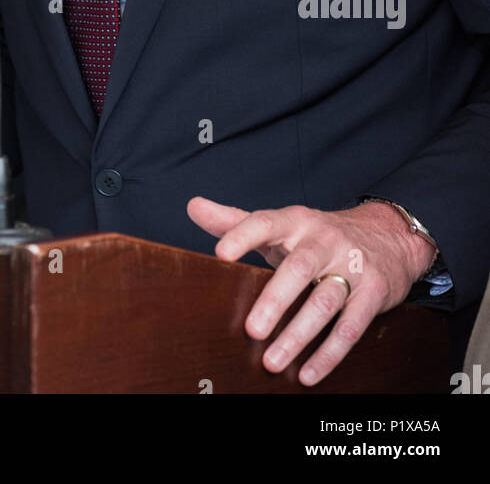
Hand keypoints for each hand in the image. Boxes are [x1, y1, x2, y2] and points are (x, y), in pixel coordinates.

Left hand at [187, 195, 435, 385]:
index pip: (266, 222)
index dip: (243, 235)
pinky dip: (329, 353)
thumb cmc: (319, 236)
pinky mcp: (373, 292)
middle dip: (275, 299)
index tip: (221, 254)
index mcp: (296, 222)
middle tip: (251, 330)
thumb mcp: (282, 225)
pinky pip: (351, 326)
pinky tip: (307, 373)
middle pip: (300, 267)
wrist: (387, 236)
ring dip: (299, 335)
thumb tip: (193, 207)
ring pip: (325, 301)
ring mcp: (352, 266)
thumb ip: (236, 221)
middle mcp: (324, 240)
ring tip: (272, 361)